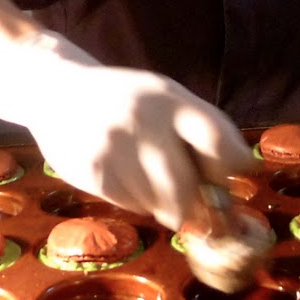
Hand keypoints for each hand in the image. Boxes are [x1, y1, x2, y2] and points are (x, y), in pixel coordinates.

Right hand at [0, 35, 252, 230]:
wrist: (56, 89)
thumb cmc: (127, 98)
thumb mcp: (166, 95)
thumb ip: (202, 128)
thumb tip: (243, 173)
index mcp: (168, 99)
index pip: (216, 141)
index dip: (233, 167)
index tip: (237, 176)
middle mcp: (141, 123)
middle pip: (187, 189)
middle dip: (200, 207)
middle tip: (203, 210)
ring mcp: (113, 150)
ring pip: (160, 205)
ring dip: (170, 206)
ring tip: (160, 186)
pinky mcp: (92, 174)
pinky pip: (133, 206)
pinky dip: (141, 202)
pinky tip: (129, 179)